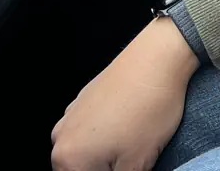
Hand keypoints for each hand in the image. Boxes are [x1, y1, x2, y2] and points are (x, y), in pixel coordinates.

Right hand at [50, 16, 200, 170]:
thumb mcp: (138, 164)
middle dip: (106, 168)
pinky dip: (106, 135)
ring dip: (105, 155)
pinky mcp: (84, 99)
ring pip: (86, 152)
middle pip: (81, 169)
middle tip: (132, 161)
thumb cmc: (149, 108)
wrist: (158, 58)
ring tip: (134, 144)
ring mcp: (71, 115)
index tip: (129, 166)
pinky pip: (91, 129)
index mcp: (67, 159)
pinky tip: (130, 127)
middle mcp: (61, 137)